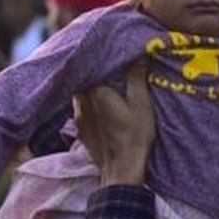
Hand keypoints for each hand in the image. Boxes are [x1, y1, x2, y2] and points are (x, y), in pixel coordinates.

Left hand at [74, 60, 154, 185]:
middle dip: (93, 68)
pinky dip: (89, 100)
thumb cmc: (134, 136)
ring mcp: (77, 116)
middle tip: (107, 62)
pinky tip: (100, 102)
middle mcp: (81, 101)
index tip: (108, 48)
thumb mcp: (141, 103)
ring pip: (80, 92)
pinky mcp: (79, 128)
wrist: (121, 171)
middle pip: (81, 77)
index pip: (90, 64)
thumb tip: (139, 54)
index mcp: (95, 90)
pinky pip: (81, 106)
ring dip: (90, 85)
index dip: (98, 55)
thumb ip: (136, 77)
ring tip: (104, 81)